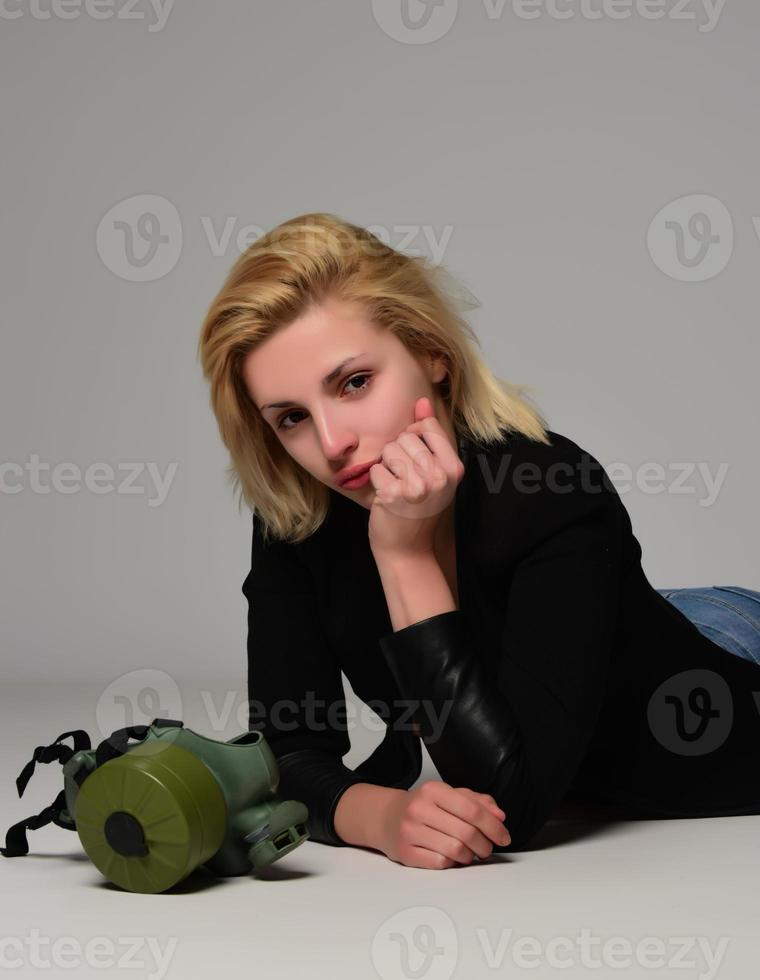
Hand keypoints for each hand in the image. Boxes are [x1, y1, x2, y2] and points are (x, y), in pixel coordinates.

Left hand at [367, 396, 464, 558]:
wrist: (407, 549)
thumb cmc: (418, 508)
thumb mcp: (433, 471)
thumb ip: (429, 436)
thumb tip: (422, 402)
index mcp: (454, 468)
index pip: (427, 427)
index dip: (413, 437)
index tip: (414, 459)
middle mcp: (440, 476)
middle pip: (406, 437)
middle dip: (398, 454)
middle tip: (405, 479)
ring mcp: (418, 486)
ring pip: (389, 451)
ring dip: (386, 467)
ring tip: (396, 486)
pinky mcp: (395, 495)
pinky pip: (376, 469)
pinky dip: (376, 481)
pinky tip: (387, 497)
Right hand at [379, 780, 510, 869]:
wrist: (385, 817)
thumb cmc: (422, 807)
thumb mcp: (448, 795)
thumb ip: (477, 802)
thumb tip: (499, 816)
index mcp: (433, 790)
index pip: (472, 809)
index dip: (493, 825)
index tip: (504, 836)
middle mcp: (419, 808)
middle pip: (466, 832)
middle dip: (485, 845)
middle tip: (488, 848)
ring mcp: (410, 831)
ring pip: (455, 850)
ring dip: (470, 856)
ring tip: (470, 853)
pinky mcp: (406, 853)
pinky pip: (440, 863)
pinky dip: (452, 863)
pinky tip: (452, 857)